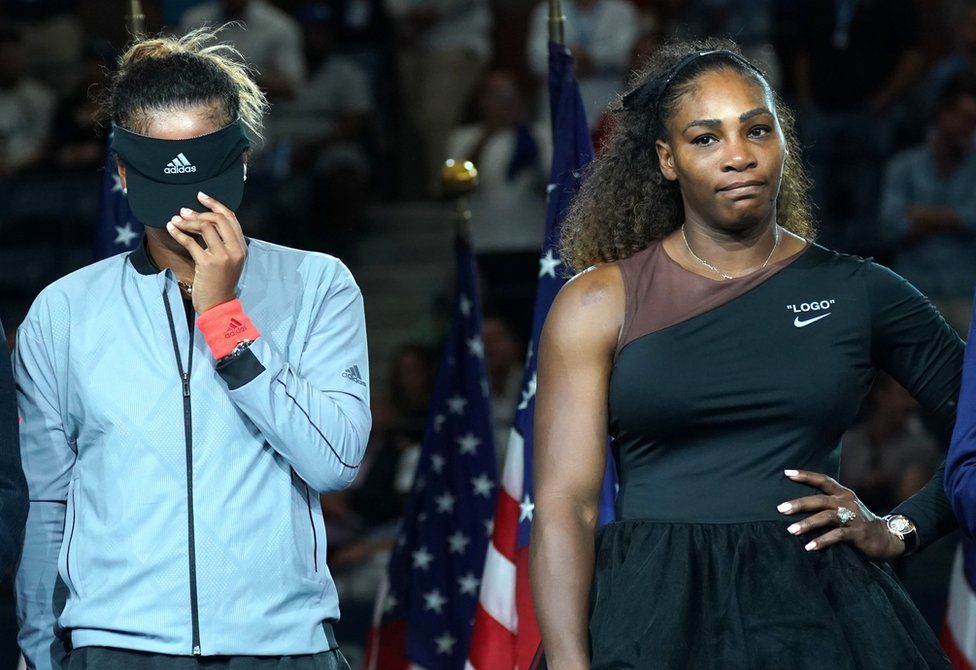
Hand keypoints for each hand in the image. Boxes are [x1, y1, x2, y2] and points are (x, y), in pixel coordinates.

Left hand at [165, 191, 246, 313]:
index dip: (215, 203)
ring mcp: (222, 256)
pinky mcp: (208, 263)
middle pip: (218, 219)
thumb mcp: (228, 260)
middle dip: (199, 212)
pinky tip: (171, 229)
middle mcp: (235, 249)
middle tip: (183, 211)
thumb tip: (205, 221)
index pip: (230, 217)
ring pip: (205, 227)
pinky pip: (191, 242)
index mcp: (241, 247)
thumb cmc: (220, 282)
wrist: (218, 305)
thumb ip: (223, 242)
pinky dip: (179, 233)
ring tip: (176, 219)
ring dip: (187, 221)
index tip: (201, 196)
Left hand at [777, 469, 904, 559]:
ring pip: (826, 517)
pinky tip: (809, 547)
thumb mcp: (845, 509)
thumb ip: (828, 504)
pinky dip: (822, 540)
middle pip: (820, 499)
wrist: (888, 539)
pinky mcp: (858, 533)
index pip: (823, 480)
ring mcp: (853, 517)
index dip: (806, 475)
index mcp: (843, 494)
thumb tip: (798, 504)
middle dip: (799, 504)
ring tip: (791, 530)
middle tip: (781, 509)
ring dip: (807, 524)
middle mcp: (847, 502)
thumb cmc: (859, 523)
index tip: (787, 472)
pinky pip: (837, 536)